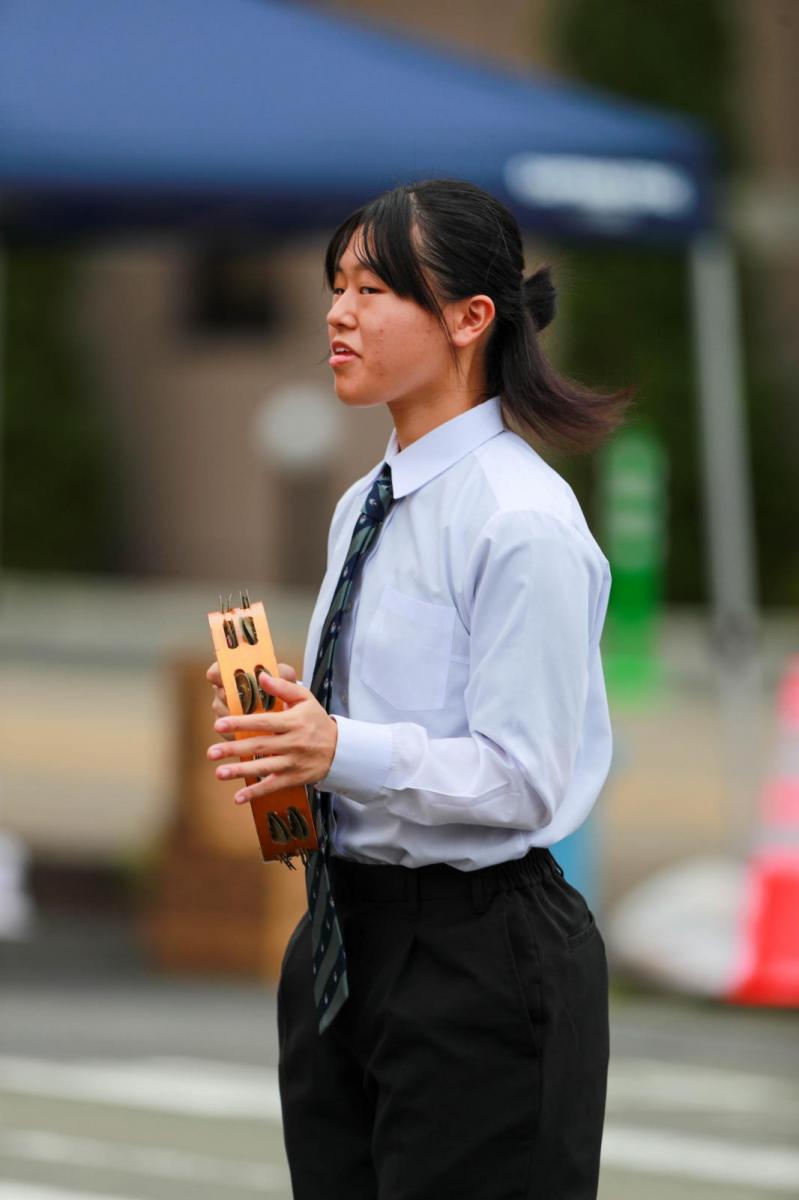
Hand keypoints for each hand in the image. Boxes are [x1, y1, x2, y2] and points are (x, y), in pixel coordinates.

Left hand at [206, 670, 338, 803]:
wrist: (341, 749)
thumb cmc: (317, 721)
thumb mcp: (305, 698)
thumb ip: (283, 687)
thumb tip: (260, 676)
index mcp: (293, 722)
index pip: (263, 722)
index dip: (240, 723)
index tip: (219, 725)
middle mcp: (292, 743)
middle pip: (259, 746)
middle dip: (234, 749)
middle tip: (210, 752)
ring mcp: (292, 762)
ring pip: (263, 767)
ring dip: (240, 771)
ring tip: (219, 773)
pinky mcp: (293, 778)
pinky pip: (272, 786)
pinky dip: (256, 792)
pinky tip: (238, 797)